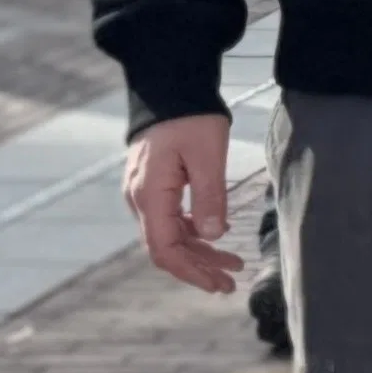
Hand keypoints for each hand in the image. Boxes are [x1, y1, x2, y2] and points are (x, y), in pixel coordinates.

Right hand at [123, 112, 240, 293]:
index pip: (164, 249)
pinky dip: (193, 234)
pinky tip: (217, 238)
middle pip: (166, 248)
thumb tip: (214, 235)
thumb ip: (211, 196)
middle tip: (230, 284)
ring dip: (198, 253)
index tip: (218, 284)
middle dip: (198, 268)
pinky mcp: (153, 187)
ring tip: (231, 266)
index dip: (190, 272)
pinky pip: (170, 220)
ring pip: (169, 236)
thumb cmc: (190, 118)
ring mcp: (144, 194)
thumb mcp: (207, 155)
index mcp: (149, 195)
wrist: (169, 88)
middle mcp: (140, 199)